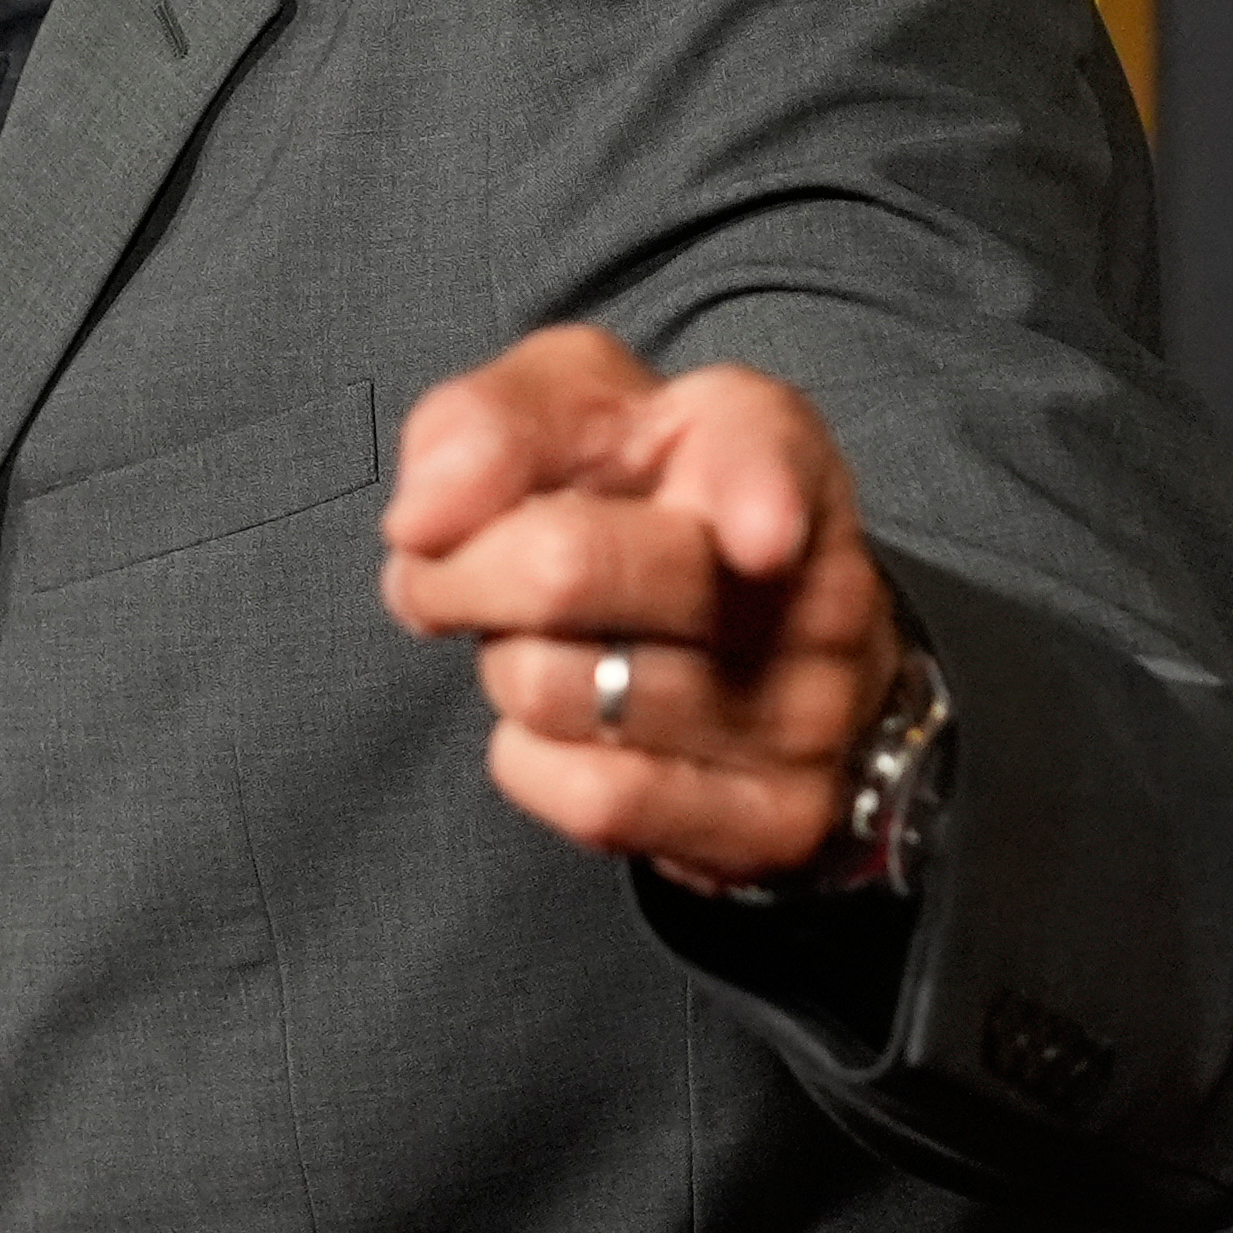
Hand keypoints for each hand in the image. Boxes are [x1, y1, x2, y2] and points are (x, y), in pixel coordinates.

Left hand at [375, 326, 902, 887]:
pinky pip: (592, 798)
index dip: (758, 497)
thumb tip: (422, 521)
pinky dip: (533, 759)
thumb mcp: (569, 414)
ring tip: (551, 641)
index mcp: (760, 442)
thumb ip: (483, 428)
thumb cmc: (647, 505)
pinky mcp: (777, 818)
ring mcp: (806, 710)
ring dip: (504, 665)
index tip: (758, 540)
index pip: (762, 458)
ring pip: (551, 689)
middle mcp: (809, 579)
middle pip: (564, 570)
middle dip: (462, 571)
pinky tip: (572, 721)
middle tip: (461, 569)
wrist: (762, 639)